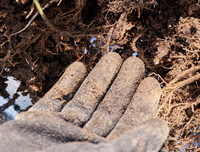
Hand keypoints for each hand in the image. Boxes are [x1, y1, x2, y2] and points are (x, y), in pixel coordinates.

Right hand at [0, 53, 167, 151]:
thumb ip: (134, 144)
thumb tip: (162, 127)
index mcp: (104, 151)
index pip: (128, 124)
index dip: (141, 103)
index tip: (152, 81)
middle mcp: (84, 142)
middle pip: (108, 109)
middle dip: (122, 85)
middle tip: (135, 61)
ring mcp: (60, 132)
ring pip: (85, 100)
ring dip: (99, 78)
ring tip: (113, 57)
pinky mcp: (37, 124)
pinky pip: (56, 100)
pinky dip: (67, 82)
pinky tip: (79, 66)